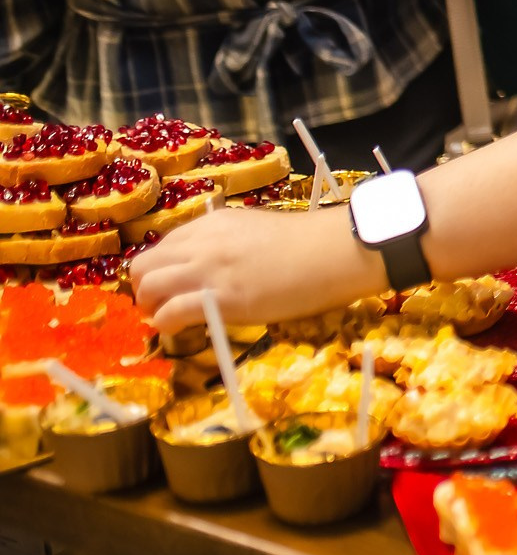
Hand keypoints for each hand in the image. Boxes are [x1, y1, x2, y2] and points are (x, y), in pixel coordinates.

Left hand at [129, 204, 384, 332]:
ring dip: (150, 306)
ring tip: (166, 319)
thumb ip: (229, 244)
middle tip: (160, 305)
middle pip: (143, 265)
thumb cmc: (310, 243)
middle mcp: (201, 242)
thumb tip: (217, 267)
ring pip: (148, 286)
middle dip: (144, 288)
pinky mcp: (217, 298)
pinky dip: (165, 324)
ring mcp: (207, 269)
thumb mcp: (258, 232)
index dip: (160, 269)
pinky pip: (169, 313)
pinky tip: (178, 331)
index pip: (163, 246)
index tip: (170, 286)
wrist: (336, 251)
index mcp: (213, 224)